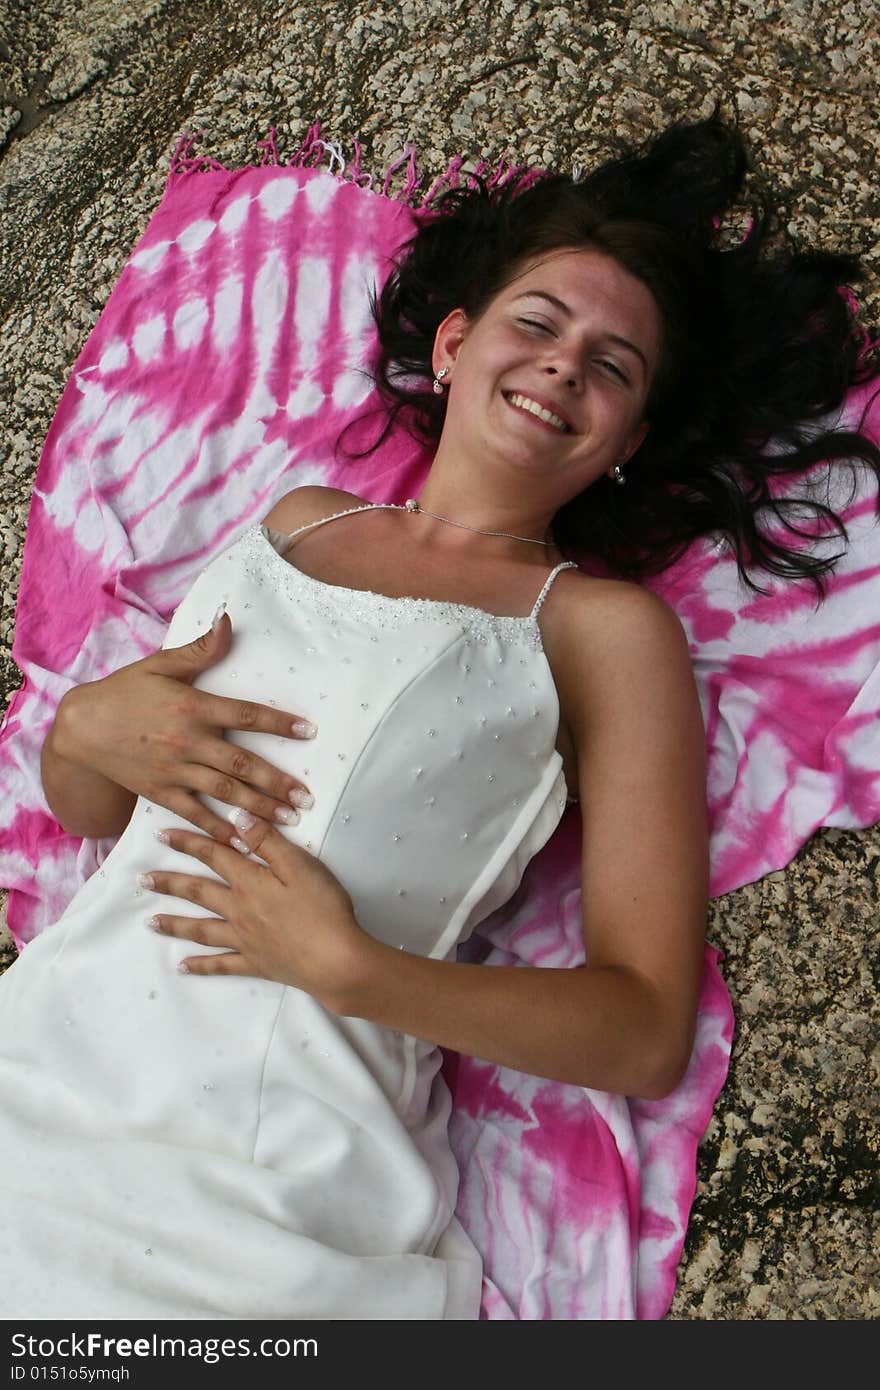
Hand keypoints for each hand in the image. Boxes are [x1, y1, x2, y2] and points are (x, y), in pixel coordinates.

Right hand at [58, 611, 317, 845]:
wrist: (80, 728)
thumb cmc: (124, 692)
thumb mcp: (160, 665)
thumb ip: (200, 650)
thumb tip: (229, 620)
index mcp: (192, 706)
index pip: (246, 715)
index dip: (280, 724)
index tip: (309, 732)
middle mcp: (187, 741)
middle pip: (242, 764)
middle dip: (278, 782)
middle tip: (307, 798)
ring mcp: (174, 770)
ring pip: (225, 793)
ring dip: (260, 808)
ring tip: (290, 820)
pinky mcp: (160, 792)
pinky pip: (195, 814)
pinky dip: (220, 829)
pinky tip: (244, 841)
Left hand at [140, 811, 369, 1004]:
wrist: (335, 961)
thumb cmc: (323, 909)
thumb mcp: (300, 865)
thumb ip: (267, 841)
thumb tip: (236, 817)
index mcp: (250, 882)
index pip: (214, 855)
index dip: (188, 842)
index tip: (161, 834)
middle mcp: (240, 910)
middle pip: (198, 892)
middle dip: (169, 883)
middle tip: (141, 880)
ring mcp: (245, 940)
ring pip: (202, 929)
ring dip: (174, 924)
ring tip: (149, 922)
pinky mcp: (256, 963)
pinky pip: (221, 966)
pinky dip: (201, 966)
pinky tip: (183, 967)